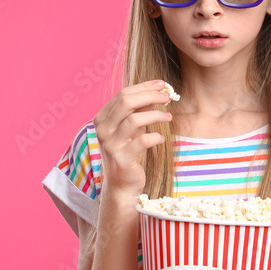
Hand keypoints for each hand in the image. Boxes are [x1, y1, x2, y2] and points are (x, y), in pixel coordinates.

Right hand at [92, 79, 172, 204]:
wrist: (122, 184)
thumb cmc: (128, 152)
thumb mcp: (131, 128)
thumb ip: (139, 110)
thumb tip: (157, 91)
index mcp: (102, 118)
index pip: (123, 94)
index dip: (144, 87)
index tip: (162, 85)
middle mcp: (103, 129)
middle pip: (126, 101)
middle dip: (149, 95)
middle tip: (167, 97)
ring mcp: (110, 144)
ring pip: (134, 119)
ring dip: (155, 115)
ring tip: (168, 117)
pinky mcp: (122, 159)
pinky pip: (142, 141)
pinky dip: (155, 137)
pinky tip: (161, 138)